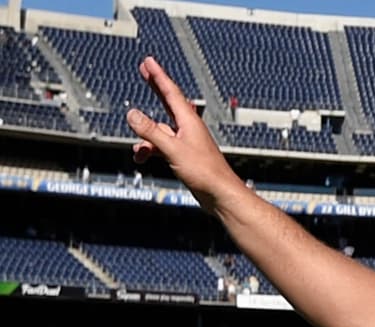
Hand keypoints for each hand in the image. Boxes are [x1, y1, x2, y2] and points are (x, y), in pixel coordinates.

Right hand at [128, 57, 243, 211]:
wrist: (220, 195)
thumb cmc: (205, 172)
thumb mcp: (172, 149)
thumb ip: (151, 131)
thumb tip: (132, 114)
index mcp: (189, 121)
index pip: (171, 92)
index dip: (158, 76)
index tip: (149, 62)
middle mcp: (189, 128)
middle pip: (168, 102)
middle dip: (155, 87)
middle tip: (145, 71)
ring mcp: (187, 142)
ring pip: (160, 130)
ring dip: (146, 138)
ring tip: (138, 151)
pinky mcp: (185, 156)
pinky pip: (162, 146)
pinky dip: (151, 150)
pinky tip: (144, 159)